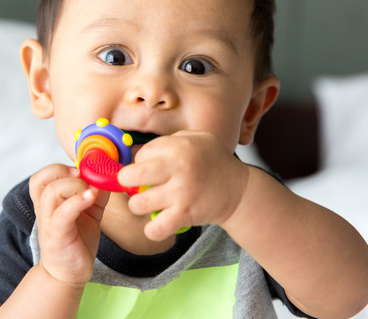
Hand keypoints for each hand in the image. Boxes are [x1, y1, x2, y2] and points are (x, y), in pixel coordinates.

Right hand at [28, 164, 109, 286]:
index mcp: (48, 202)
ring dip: (74, 185)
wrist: (70, 273)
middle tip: (84, 177)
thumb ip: (96, 195)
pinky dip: (77, 201)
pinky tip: (90, 198)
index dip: (58, 168)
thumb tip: (107, 177)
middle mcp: (44, 210)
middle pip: (42, 179)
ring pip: (51, 192)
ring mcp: (49, 222)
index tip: (80, 170)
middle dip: (64, 172)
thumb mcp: (89, 213)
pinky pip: (63, 213)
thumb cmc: (76, 241)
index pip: (42, 176)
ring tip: (91, 190)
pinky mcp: (57, 235)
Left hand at [118, 131, 249, 240]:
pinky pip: (155, 229)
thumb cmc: (214, 162)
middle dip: (127, 181)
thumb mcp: (196, 138)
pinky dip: (152, 229)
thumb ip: (169, 140)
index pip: (140, 154)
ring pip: (137, 204)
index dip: (140, 162)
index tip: (149, 168)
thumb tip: (137, 152)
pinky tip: (158, 223)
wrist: (240, 190)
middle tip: (135, 185)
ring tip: (148, 203)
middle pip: (130, 176)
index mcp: (179, 146)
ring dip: (139, 205)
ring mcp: (181, 193)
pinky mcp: (185, 215)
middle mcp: (178, 168)